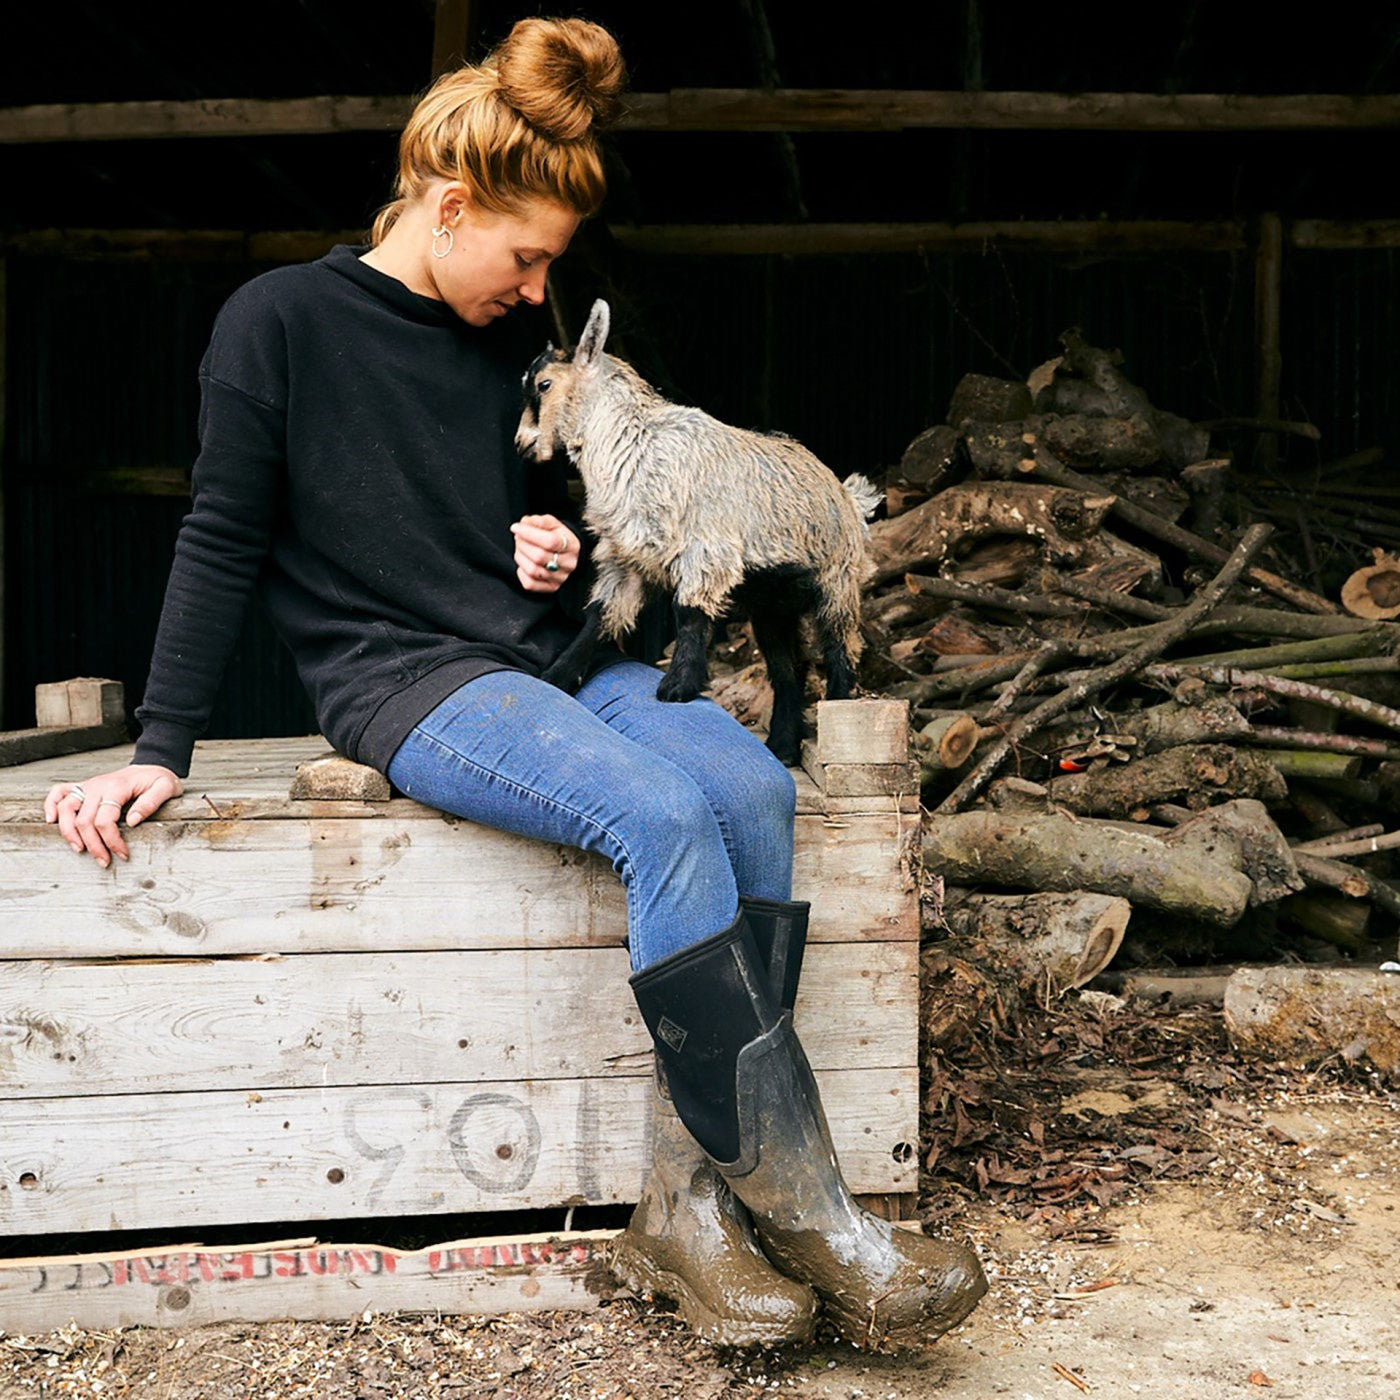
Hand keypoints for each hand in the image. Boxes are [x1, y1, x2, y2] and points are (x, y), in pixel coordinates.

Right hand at [44, 764, 183, 867]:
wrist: (152, 765)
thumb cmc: (159, 779)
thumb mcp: (166, 788)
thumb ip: (151, 803)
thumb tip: (131, 821)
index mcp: (117, 787)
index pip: (105, 820)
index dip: (112, 841)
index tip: (123, 854)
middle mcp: (98, 785)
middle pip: (83, 820)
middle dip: (93, 845)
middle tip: (104, 861)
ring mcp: (88, 785)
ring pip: (66, 809)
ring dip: (68, 832)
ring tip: (79, 849)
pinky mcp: (83, 786)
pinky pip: (59, 792)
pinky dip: (50, 805)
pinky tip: (51, 820)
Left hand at [510, 513, 579, 593]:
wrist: (567, 553)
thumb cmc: (557, 536)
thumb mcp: (552, 524)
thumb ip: (539, 521)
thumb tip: (523, 524)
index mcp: (571, 545)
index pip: (550, 541)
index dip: (529, 533)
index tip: (515, 527)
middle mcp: (569, 564)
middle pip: (539, 557)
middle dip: (522, 544)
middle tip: (518, 537)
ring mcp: (560, 578)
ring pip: (533, 571)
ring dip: (520, 557)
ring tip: (520, 549)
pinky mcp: (551, 587)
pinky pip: (530, 584)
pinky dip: (521, 573)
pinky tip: (524, 563)